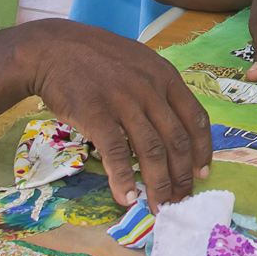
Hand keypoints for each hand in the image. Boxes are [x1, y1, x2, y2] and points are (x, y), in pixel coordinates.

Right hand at [25, 19, 212, 208]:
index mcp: (165, 77)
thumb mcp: (139, 63)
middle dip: (182, 176)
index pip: (195, 118)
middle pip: (176, 140)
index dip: (202, 150)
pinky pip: (117, 153)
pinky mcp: (96, 114)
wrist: (54, 49)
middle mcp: (150, 89)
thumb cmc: (97, 58)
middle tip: (181, 200)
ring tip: (159, 206)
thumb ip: (158, 89)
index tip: (202, 173)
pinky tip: (127, 197)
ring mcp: (124, 101)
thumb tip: (172, 124)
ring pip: (151, 151)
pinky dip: (124, 179)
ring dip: (158, 184)